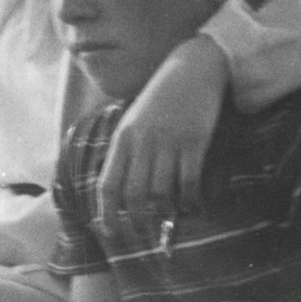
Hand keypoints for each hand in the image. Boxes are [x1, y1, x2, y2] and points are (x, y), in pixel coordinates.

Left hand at [101, 36, 226, 215]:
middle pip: (134, 195)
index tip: (109, 232)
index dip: (106, 213)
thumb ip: (126, 151)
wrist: (191, 69)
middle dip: (137, 219)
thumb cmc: (161, 99)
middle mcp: (142, 143)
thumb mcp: (133, 122)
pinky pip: (188, 181)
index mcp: (122, 139)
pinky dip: (190, 200)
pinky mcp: (194, 142)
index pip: (108, 185)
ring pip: (161, 192)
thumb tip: (121, 190)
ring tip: (170, 215)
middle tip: (143, 231)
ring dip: (165, 211)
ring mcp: (168, 143)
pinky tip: (193, 205)